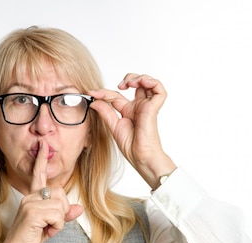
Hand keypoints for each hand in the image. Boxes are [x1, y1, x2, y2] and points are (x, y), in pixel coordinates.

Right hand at [0, 141, 82, 242]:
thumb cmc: (30, 238)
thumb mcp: (51, 225)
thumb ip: (64, 215)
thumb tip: (79, 208)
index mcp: (32, 197)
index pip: (38, 175)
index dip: (42, 159)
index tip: (44, 144)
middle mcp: (30, 197)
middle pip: (60, 193)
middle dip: (62, 210)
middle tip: (51, 224)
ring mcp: (30, 203)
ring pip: (60, 205)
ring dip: (59, 221)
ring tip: (46, 229)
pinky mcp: (33, 212)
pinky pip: (58, 215)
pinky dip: (56, 227)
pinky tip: (45, 232)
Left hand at [89, 74, 175, 188]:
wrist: (140, 156)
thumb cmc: (131, 146)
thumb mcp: (113, 126)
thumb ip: (105, 111)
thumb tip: (94, 100)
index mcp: (128, 111)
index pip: (116, 95)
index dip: (104, 92)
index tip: (92, 93)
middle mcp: (138, 106)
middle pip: (136, 84)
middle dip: (128, 78)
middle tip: (118, 85)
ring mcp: (146, 106)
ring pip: (148, 83)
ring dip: (139, 77)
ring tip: (129, 83)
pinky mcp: (153, 107)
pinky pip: (159, 89)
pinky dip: (151, 81)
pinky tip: (139, 84)